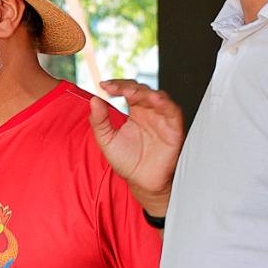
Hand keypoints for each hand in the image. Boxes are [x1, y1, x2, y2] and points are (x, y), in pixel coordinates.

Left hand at [90, 81, 184, 210]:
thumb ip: (99, 121)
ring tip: (131, 92)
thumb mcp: (107, 140)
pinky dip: (165, 104)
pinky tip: (155, 99)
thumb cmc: (127, 162)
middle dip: (128, 87)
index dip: (117, 85)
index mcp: (135, 111)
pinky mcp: (174, 128)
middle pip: (142, 90)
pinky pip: (173, 112)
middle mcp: (150, 111)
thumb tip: (93, 100)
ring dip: (145, 92)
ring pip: (158, 96)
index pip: (127, 90)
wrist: (142, 182)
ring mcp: (162, 118)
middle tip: (115, 88)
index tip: (103, 86)